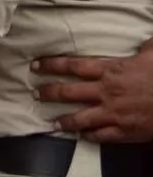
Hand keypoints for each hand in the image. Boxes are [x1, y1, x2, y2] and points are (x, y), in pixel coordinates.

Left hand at [33, 40, 152, 142]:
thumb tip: (143, 39)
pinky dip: (89, 137)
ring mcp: (114, 113)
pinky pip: (101, 136)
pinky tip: (81, 137)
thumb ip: (143, 46)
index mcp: (111, 69)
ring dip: (64, 120)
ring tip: (52, 122)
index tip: (35, 65)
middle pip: (69, 92)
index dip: (51, 65)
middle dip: (49, 92)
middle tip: (35, 94)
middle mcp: (106, 91)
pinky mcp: (125, 131)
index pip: (73, 66)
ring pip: (80, 118)